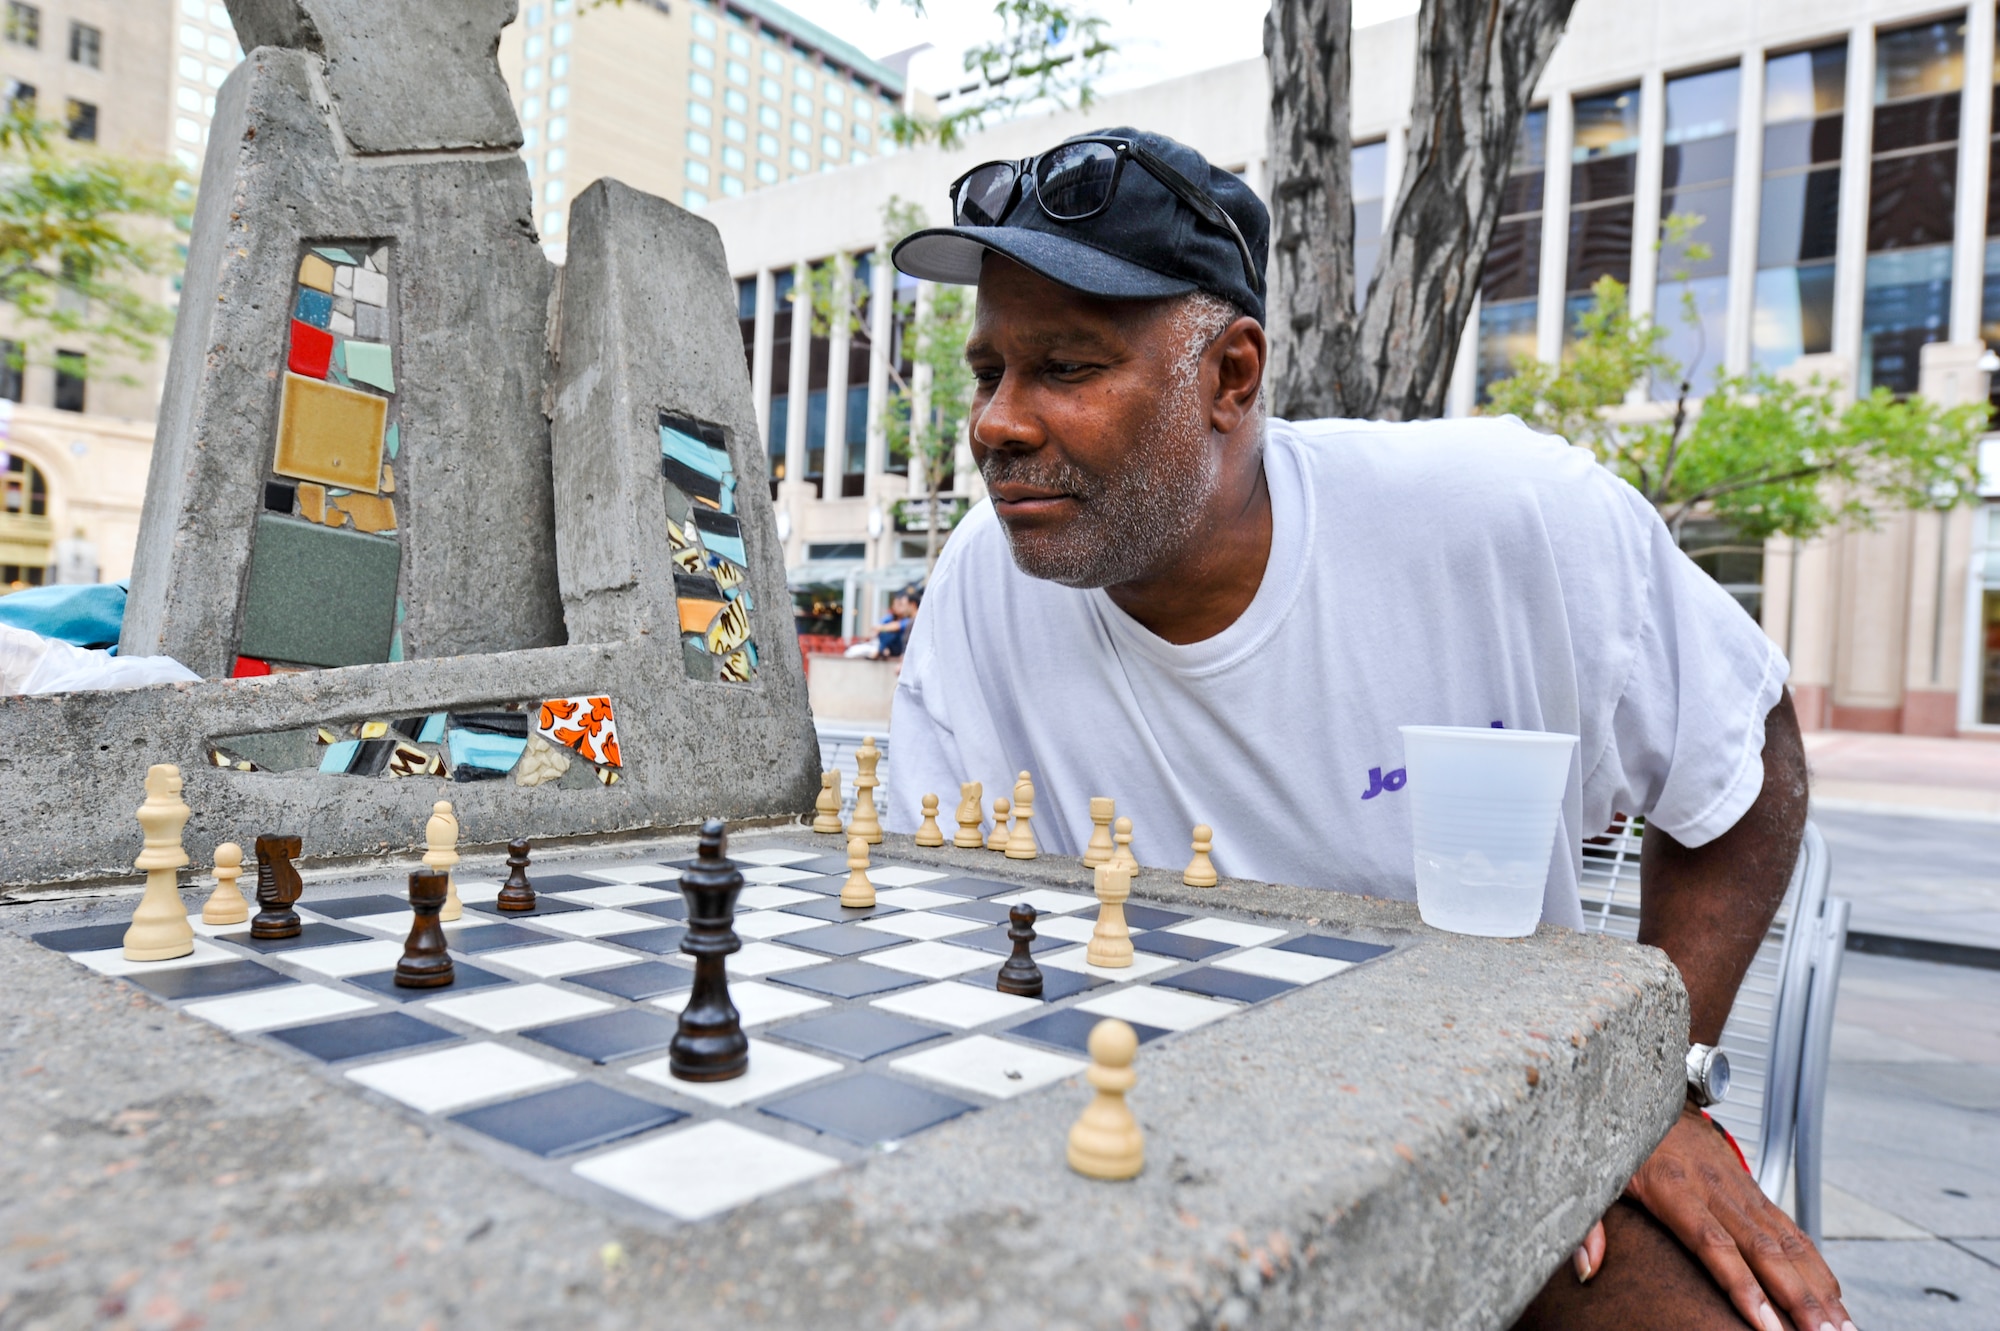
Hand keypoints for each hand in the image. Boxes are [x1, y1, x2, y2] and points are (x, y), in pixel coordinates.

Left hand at [1604, 1103, 1853, 1330]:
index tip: (1767, 1325)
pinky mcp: (1754, 1189)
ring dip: (1820, 1291)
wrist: (1650, 1088)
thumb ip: (1590, 1226)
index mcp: (1672, 1188)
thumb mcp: (1593, 1177)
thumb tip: (1588, 1271)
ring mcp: (1740, 1188)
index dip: (1741, 1285)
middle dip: (1798, 1300)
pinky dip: (1818, 1268)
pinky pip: (1792, 1231)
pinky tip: (1836, 1302)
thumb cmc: (1619, 1140)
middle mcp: (1715, 1188)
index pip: (1712, 1243)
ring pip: (1788, 1243)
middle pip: (1764, 1250)